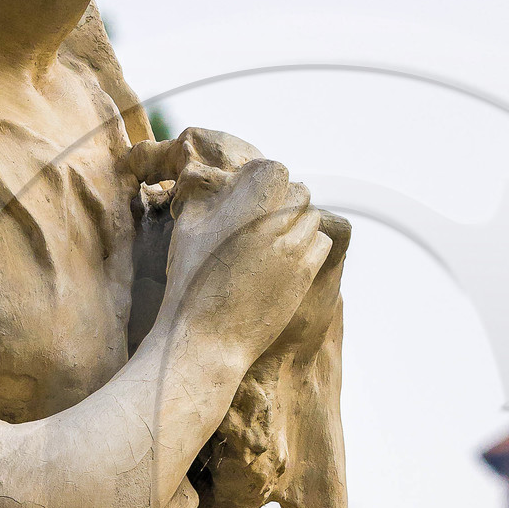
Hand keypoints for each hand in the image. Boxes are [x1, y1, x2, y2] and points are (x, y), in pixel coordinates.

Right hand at [125, 136, 329, 373]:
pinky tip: (285, 257)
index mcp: (246, 208)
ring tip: (272, 240)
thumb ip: (206, 195)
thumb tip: (216, 176)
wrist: (207, 338)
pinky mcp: (305, 275)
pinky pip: (321, 244)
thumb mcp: (187, 229)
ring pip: (312, 218)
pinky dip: (307, 244)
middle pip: (299, 192)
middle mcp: (275, 225)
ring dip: (296, 222)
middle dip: (282, 200)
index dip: (263, 178)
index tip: (250, 192)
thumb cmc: (190, 284)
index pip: (276, 169)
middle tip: (260, 218)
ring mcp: (294, 251)